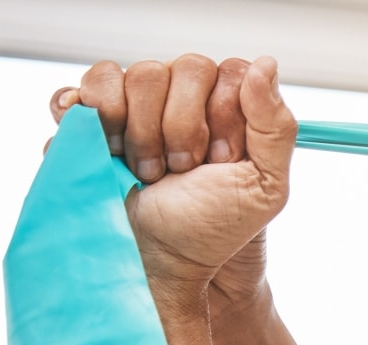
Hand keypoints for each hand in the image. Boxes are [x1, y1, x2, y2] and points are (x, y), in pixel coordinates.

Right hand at [50, 56, 293, 309]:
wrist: (157, 258)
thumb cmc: (213, 228)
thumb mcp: (264, 186)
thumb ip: (276, 126)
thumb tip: (265, 64)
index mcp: (229, 108)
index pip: (228, 72)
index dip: (221, 118)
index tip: (218, 162)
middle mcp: (185, 97)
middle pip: (183, 67)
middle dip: (181, 129)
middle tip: (181, 170)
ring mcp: (140, 102)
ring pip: (137, 73)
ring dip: (141, 132)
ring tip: (147, 171)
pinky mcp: (96, 114)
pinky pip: (92, 83)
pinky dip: (95, 113)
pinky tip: (107, 149)